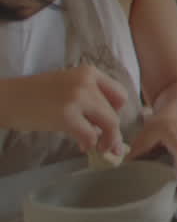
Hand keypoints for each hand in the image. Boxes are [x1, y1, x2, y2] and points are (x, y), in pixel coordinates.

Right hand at [0, 65, 128, 156]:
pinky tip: (83, 146)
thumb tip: (108, 125)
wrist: (6, 98)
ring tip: (99, 148)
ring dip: (108, 141)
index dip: (117, 112)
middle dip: (115, 132)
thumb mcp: (68, 86)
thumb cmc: (35, 95)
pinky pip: (90, 135)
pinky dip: (91, 144)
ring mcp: (78, 98)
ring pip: (109, 123)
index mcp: (89, 72)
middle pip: (115, 112)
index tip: (108, 123)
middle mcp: (87, 82)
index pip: (120, 94)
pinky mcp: (66, 115)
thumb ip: (89, 98)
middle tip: (110, 145)